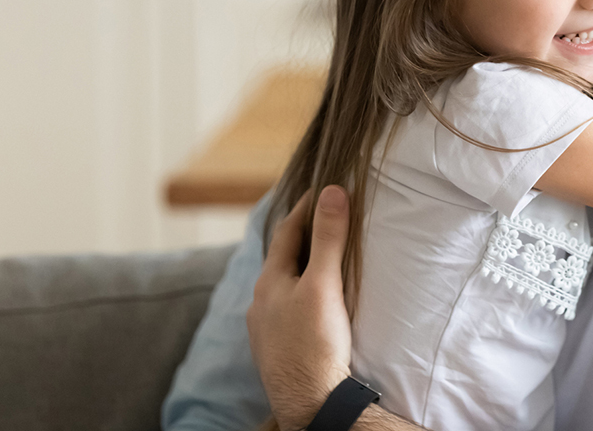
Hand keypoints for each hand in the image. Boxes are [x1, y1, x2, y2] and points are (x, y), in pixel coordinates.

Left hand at [248, 185, 352, 430]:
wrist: (310, 402)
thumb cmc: (316, 344)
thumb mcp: (325, 284)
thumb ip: (329, 238)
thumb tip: (331, 191)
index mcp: (269, 281)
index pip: (287, 231)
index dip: (306, 208)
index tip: (323, 190)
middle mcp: (261, 303)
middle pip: (283, 259)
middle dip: (304, 238)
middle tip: (326, 221)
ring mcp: (265, 329)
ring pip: (283, 287)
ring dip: (301, 270)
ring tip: (324, 263)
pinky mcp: (277, 350)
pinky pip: (287, 311)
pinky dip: (302, 297)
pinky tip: (315, 307)